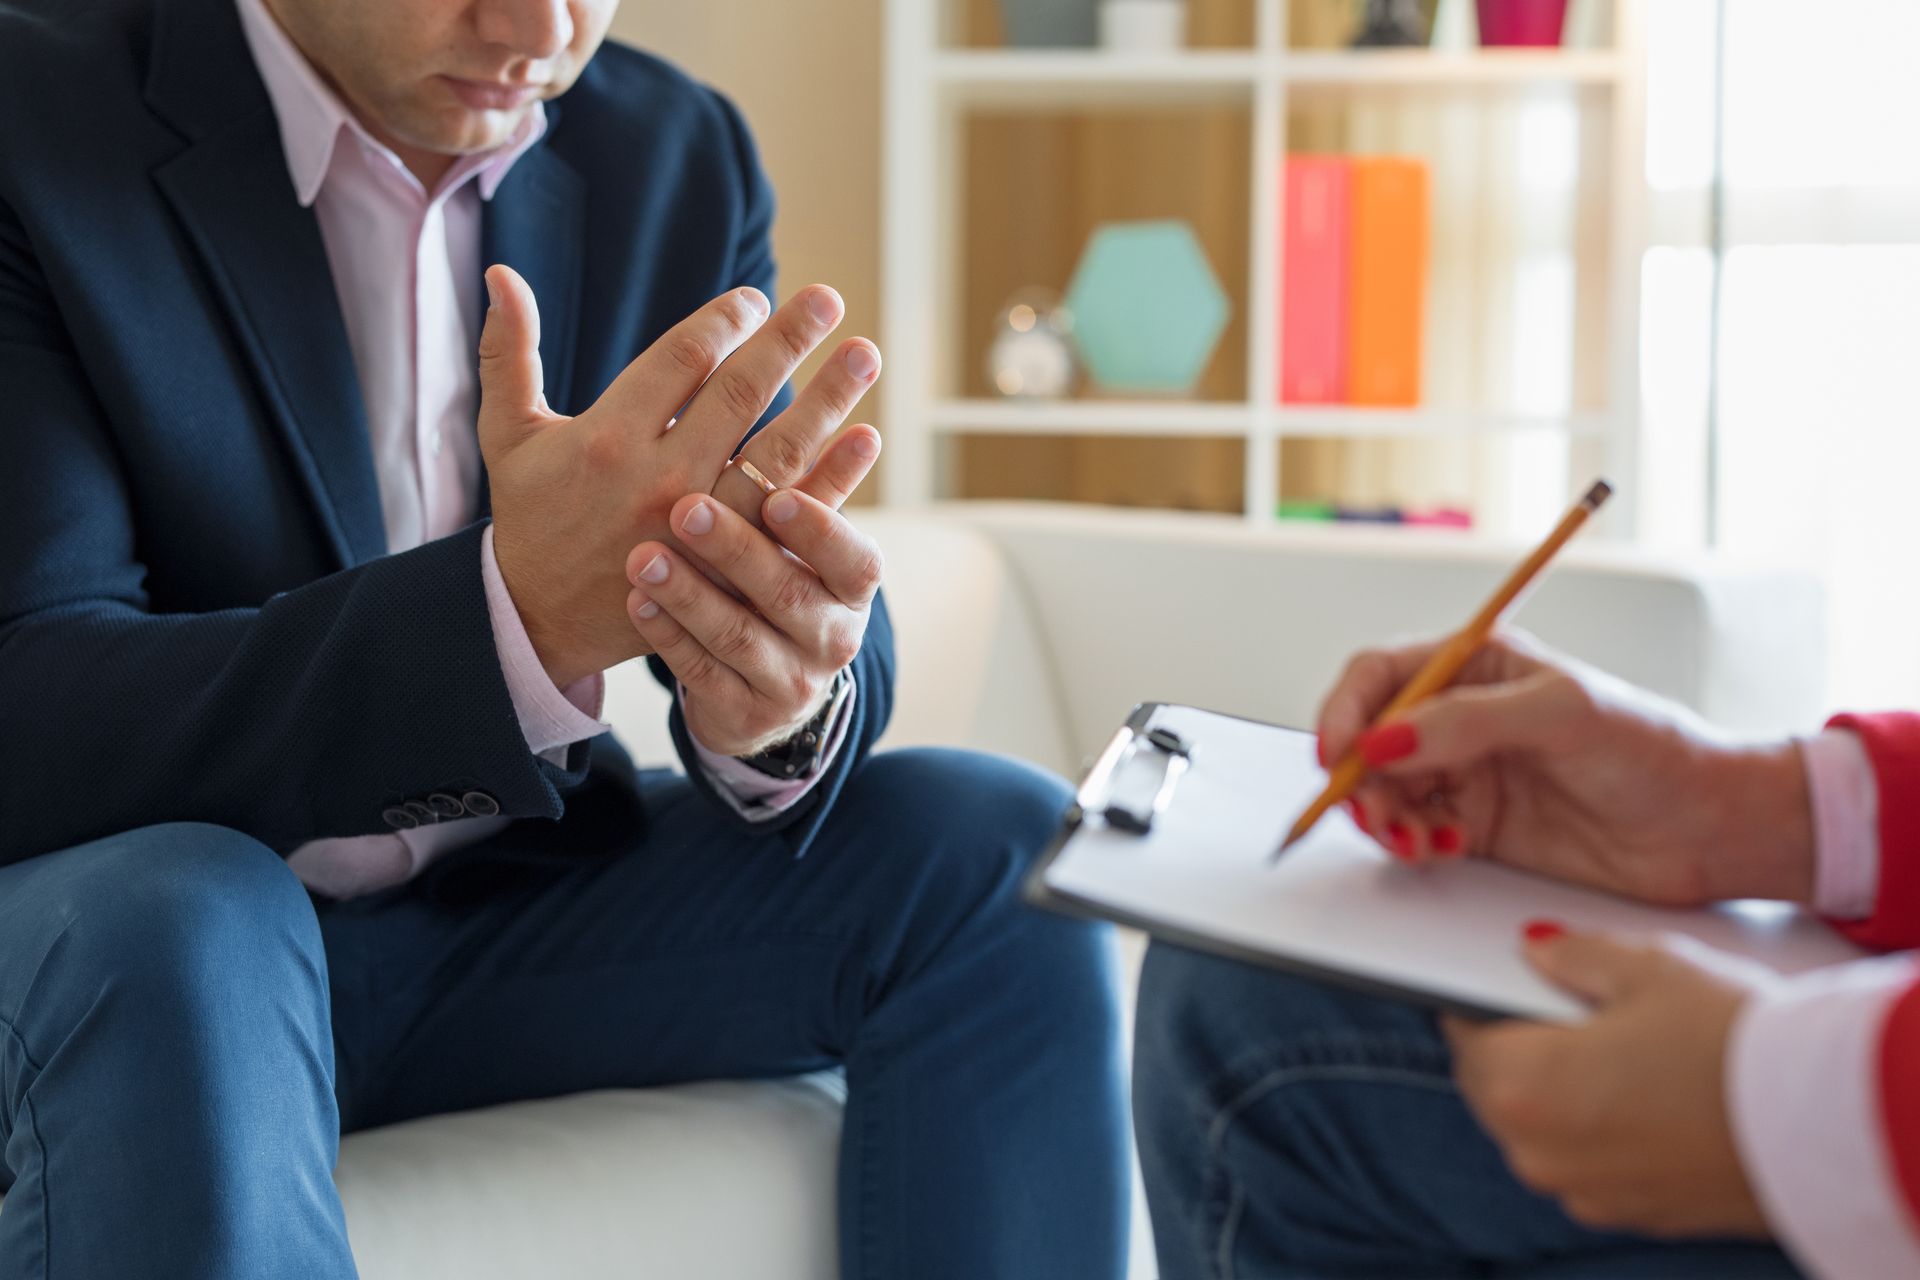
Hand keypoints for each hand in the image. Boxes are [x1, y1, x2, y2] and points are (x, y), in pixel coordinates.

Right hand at [477, 265, 880, 687]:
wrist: (539, 622)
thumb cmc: (528, 517)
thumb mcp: (509, 436)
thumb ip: (509, 354)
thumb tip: (500, 273)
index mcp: (606, 438)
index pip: (681, 360)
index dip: (723, 323)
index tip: (755, 301)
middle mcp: (658, 480)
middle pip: (739, 396)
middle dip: (788, 342)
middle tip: (827, 299)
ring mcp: (700, 530)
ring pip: (776, 454)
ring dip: (825, 401)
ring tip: (863, 354)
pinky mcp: (727, 570)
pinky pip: (789, 519)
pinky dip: (831, 478)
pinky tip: (865, 439)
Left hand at [622, 455, 883, 756]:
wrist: (767, 686)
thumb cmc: (781, 582)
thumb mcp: (807, 546)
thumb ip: (822, 488)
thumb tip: (862, 424)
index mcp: (854, 586)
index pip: (852, 558)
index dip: (818, 531)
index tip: (776, 497)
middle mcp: (833, 638)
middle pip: (785, 593)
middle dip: (735, 551)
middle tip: (686, 508)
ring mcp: (790, 682)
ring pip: (737, 636)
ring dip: (689, 594)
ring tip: (643, 557)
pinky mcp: (743, 714)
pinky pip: (702, 675)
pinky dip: (668, 636)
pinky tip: (637, 601)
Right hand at [1314, 631, 1814, 906]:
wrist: (1710, 828)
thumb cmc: (1655, 750)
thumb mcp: (1562, 715)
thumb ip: (1467, 724)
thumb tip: (1386, 738)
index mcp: (1478, 666)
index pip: (1381, 675)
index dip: (1346, 711)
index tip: (1338, 754)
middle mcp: (1461, 717)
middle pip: (1369, 739)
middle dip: (1359, 777)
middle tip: (1374, 811)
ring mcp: (1467, 772)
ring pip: (1384, 791)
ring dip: (1382, 817)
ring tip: (1416, 839)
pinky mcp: (1477, 826)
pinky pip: (1414, 831)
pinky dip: (1413, 843)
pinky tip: (1445, 848)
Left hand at [1444, 924, 1774, 1239]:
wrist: (1824, 1122)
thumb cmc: (1734, 1042)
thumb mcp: (1648, 970)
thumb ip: (1575, 956)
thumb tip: (1536, 948)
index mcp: (1523, 1088)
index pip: (1463, 1036)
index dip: (1476, 1001)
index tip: (1491, 981)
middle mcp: (1541, 1153)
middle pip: (1495, 1089)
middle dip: (1514, 1048)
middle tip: (1554, 1010)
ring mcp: (1586, 1192)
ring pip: (1541, 1131)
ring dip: (1556, 1092)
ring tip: (1610, 1048)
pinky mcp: (1633, 1212)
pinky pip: (1589, 1162)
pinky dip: (1599, 1130)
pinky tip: (1643, 1094)